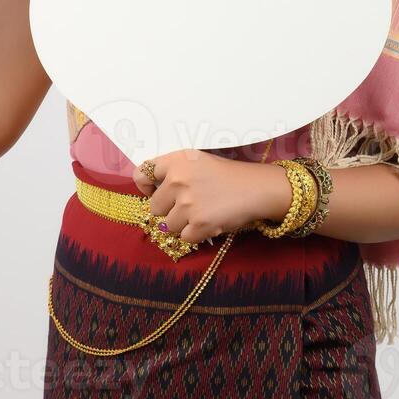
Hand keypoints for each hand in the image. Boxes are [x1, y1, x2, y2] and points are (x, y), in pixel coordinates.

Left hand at [133, 149, 278, 245]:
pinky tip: (209, 221)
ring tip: (202, 212)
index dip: (147, 187)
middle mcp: (177, 180)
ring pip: (168, 225)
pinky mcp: (198, 224)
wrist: (256, 188)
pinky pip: (184, 237)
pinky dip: (195, 234)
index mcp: (176, 160)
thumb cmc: (227, 175)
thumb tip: (151, 192)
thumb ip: (173, 171)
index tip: (156, 192)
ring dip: (183, 224)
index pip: (141, 175)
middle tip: (189, 205)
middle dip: (169, 209)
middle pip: (154, 207)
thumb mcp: (197, 161)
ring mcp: (187, 203)